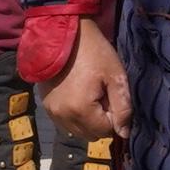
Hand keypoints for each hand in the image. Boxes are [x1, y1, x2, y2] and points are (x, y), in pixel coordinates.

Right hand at [36, 20, 131, 139]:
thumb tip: (124, 133)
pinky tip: (76, 94)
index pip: (106, 131)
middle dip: (100, 120)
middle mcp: (63, 116)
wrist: (62, 34)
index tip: (110, 95)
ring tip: (88, 93)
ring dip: (87, 120)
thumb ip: (123, 108)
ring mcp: (52, 112)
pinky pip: (65, 122)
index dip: (114, 116)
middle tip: (100, 94)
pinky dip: (74, 115)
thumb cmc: (94, 52)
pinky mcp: (46, 106)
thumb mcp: (116, 77)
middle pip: (91, 135)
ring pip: (78, 131)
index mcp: (81, 110)